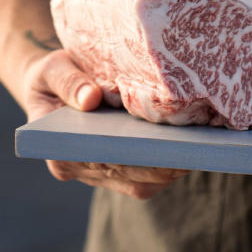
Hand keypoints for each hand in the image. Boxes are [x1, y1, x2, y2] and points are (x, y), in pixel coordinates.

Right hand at [21, 49, 188, 197]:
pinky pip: (147, 179)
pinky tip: (191, 150)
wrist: (57, 86)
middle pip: (124, 174)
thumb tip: (91, 99)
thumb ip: (69, 81)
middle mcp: (79, 170)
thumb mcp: (53, 69)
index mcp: (58, 150)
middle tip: (191, 147)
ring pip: (140, 182)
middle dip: (158, 162)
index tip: (155, 146)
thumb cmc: (55, 76)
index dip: (126, 155)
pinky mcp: (118, 173)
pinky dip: (170, 167)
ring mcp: (99, 175)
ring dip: (170, 168)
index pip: (95, 160)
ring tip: (198, 149)